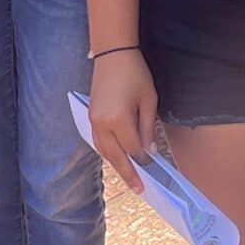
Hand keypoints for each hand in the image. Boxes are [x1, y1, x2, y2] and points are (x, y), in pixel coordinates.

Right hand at [87, 49, 157, 191]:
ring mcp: (93, 121)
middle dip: (128, 174)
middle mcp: (102, 124)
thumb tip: (149, 152)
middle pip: (115, 156)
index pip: (132, 148)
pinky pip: (98, 141)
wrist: (113, 55)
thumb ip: (148, 127)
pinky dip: (108, 152)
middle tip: (140, 190)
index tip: (154, 168)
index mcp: (118, 120)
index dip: (143, 159)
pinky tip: (117, 158)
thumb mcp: (149, 100)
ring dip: (116, 164)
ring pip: (104, 151)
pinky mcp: (90, 117)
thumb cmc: (135, 74)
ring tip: (129, 178)